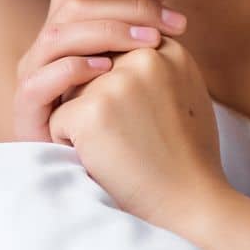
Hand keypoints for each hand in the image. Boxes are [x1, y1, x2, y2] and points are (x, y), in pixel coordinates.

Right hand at [11, 0, 185, 142]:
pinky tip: (106, 69)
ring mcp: (33, 78)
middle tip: (167, 23)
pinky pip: (39, 80)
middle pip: (74, 5)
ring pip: (57, 35)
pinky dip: (73, 68)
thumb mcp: (140, 74)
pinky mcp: (25, 112)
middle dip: (124, 7)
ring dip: (105, 31)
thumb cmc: (137, 127)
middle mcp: (47, 49)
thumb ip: (144, 40)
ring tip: (146, 42)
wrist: (120, 186)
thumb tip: (172, 8)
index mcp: (71, 34)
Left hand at [47, 34, 233, 234]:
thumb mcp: (185, 93)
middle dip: (101, 103)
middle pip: (93, 71)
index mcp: (168, 50)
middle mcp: (143, 56)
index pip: (118, 54)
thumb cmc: (188, 155)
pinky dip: (73, 146)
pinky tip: (106, 160)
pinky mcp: (91, 110)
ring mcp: (116, 82)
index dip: (123, 93)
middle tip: (138, 137)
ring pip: (72, 94)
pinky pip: (59, 121)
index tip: (147, 120)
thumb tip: (121, 47)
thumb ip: (157, 65)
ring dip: (86, 122)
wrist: (191, 203)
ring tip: (123, 147)